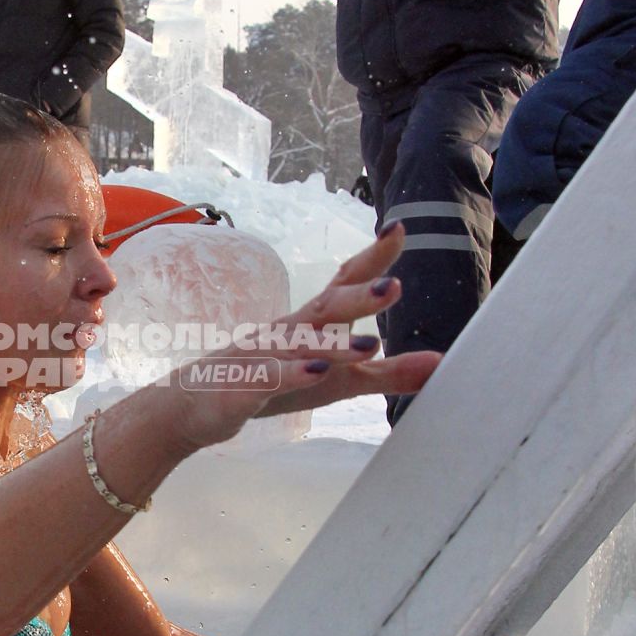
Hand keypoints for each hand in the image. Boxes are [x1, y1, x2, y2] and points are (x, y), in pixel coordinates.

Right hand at [166, 224, 440, 452]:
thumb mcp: (338, 382)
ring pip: (300, 343)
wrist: (191, 406)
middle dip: (360, 295)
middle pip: (327, 307)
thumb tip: (443, 364)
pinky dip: (291, 375)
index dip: (370, 258)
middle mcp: (287, 331)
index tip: (398, 229)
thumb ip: (387, 373)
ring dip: (334, 342)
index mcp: (310, 324)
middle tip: (396, 284)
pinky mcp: (243, 386)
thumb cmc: (270, 384)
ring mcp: (263, 356)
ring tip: (370, 341)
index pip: (343, 284)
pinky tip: (313, 372)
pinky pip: (268, 378)